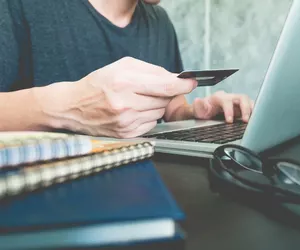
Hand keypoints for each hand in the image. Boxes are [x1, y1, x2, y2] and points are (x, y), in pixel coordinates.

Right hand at [34, 57, 196, 137]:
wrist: (73, 107)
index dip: (183, 84)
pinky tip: (134, 110)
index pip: (165, 85)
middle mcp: (126, 104)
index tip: (191, 82)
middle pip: (165, 99)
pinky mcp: (127, 134)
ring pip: (160, 112)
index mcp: (124, 83)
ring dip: (156, 104)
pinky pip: (152, 123)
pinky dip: (148, 115)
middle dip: (165, 92)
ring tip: (138, 99)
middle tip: (152, 88)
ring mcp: (127, 122)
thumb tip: (176, 78)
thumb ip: (152, 71)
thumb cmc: (98, 84)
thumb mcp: (122, 67)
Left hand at [192, 91, 253, 122]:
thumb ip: (198, 106)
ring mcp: (236, 101)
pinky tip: (255, 119)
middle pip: (241, 97)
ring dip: (251, 110)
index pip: (227, 101)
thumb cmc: (202, 111)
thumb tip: (198, 101)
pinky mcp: (241, 107)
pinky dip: (254, 112)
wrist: (204, 111)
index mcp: (219, 97)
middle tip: (245, 120)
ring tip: (253, 120)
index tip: (229, 121)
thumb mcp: (197, 110)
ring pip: (248, 101)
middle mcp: (229, 97)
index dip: (229, 110)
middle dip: (245, 109)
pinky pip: (250, 106)